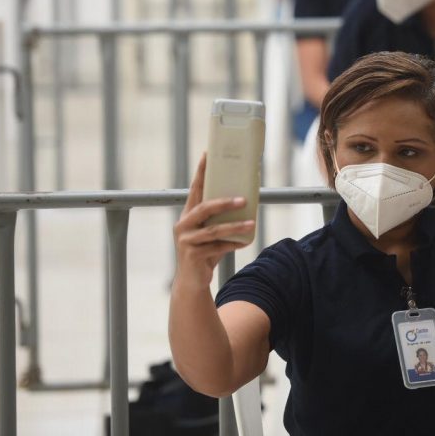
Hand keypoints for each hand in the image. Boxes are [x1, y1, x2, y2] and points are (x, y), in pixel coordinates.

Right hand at [173, 153, 255, 289]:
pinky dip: (232, 244)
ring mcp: (186, 240)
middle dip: (225, 202)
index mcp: (188, 214)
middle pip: (204, 208)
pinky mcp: (192, 255)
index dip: (201, 172)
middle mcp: (183, 225)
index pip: (195, 189)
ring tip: (251, 223)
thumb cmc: (205, 251)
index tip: (208, 154)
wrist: (192, 281)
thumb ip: (222, 219)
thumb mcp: (213, 233)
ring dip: (235, 226)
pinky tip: (245, 242)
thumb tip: (247, 201)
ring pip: (213, 230)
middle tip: (243, 199)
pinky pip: (217, 247)